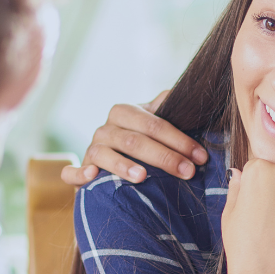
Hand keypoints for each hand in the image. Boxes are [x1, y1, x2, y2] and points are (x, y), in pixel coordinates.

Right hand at [60, 90, 208, 185]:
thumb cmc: (143, 142)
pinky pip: (73, 172)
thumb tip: (186, 95)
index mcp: (126, 113)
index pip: (154, 124)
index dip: (179, 140)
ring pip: (104, 154)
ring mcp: (92, 148)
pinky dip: (79, 173)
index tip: (201, 157)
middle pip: (134, 140)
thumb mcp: (155, 124)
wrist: (113, 161)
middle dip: (164, 156)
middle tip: (188, 172)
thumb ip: (169, 111)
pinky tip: (91, 175)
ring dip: (122, 165)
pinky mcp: (82, 171)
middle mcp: (106, 128)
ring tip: (142, 177)